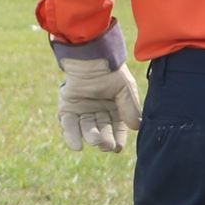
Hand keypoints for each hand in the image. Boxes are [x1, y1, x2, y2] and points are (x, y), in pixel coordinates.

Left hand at [52, 23, 141, 152]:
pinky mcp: (67, 109)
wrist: (90, 56)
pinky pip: (69, 125)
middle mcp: (99, 113)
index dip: (118, 139)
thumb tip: (137, 127)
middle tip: (106, 144)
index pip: (118, 129)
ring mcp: (83, 111)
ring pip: (86, 130)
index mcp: (115, 109)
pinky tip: (77, 146)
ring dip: (90, 137)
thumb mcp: (125, 89)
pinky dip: (71, 136)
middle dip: (105, 139)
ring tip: (95, 140)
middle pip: (103, 132)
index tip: (117, 147)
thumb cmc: (110, 70)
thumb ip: (131, 108)